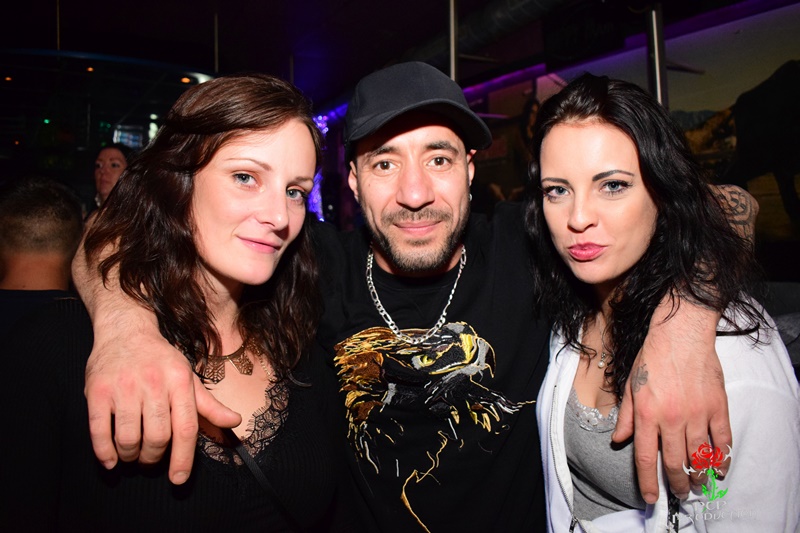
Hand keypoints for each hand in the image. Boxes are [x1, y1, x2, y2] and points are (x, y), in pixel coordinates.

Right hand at [84, 307, 241, 483]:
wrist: (125, 330)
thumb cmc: (160, 359)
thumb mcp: (188, 377)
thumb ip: (209, 404)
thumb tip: (235, 422)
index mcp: (179, 381)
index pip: (186, 428)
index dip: (183, 457)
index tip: (178, 478)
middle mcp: (153, 384)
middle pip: (157, 437)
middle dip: (154, 457)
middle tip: (151, 459)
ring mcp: (124, 387)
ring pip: (129, 438)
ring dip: (131, 456)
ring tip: (133, 454)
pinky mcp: (98, 391)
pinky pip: (99, 431)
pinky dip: (104, 451)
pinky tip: (111, 459)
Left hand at [612, 301, 730, 503]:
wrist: (681, 334)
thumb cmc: (653, 357)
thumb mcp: (630, 386)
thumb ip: (626, 417)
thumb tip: (618, 440)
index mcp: (647, 414)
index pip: (646, 458)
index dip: (648, 483)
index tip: (650, 497)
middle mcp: (671, 418)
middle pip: (675, 463)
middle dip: (676, 484)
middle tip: (679, 492)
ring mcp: (697, 414)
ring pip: (699, 456)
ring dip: (699, 475)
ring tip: (697, 484)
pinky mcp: (717, 407)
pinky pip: (722, 440)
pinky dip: (721, 458)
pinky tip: (718, 467)